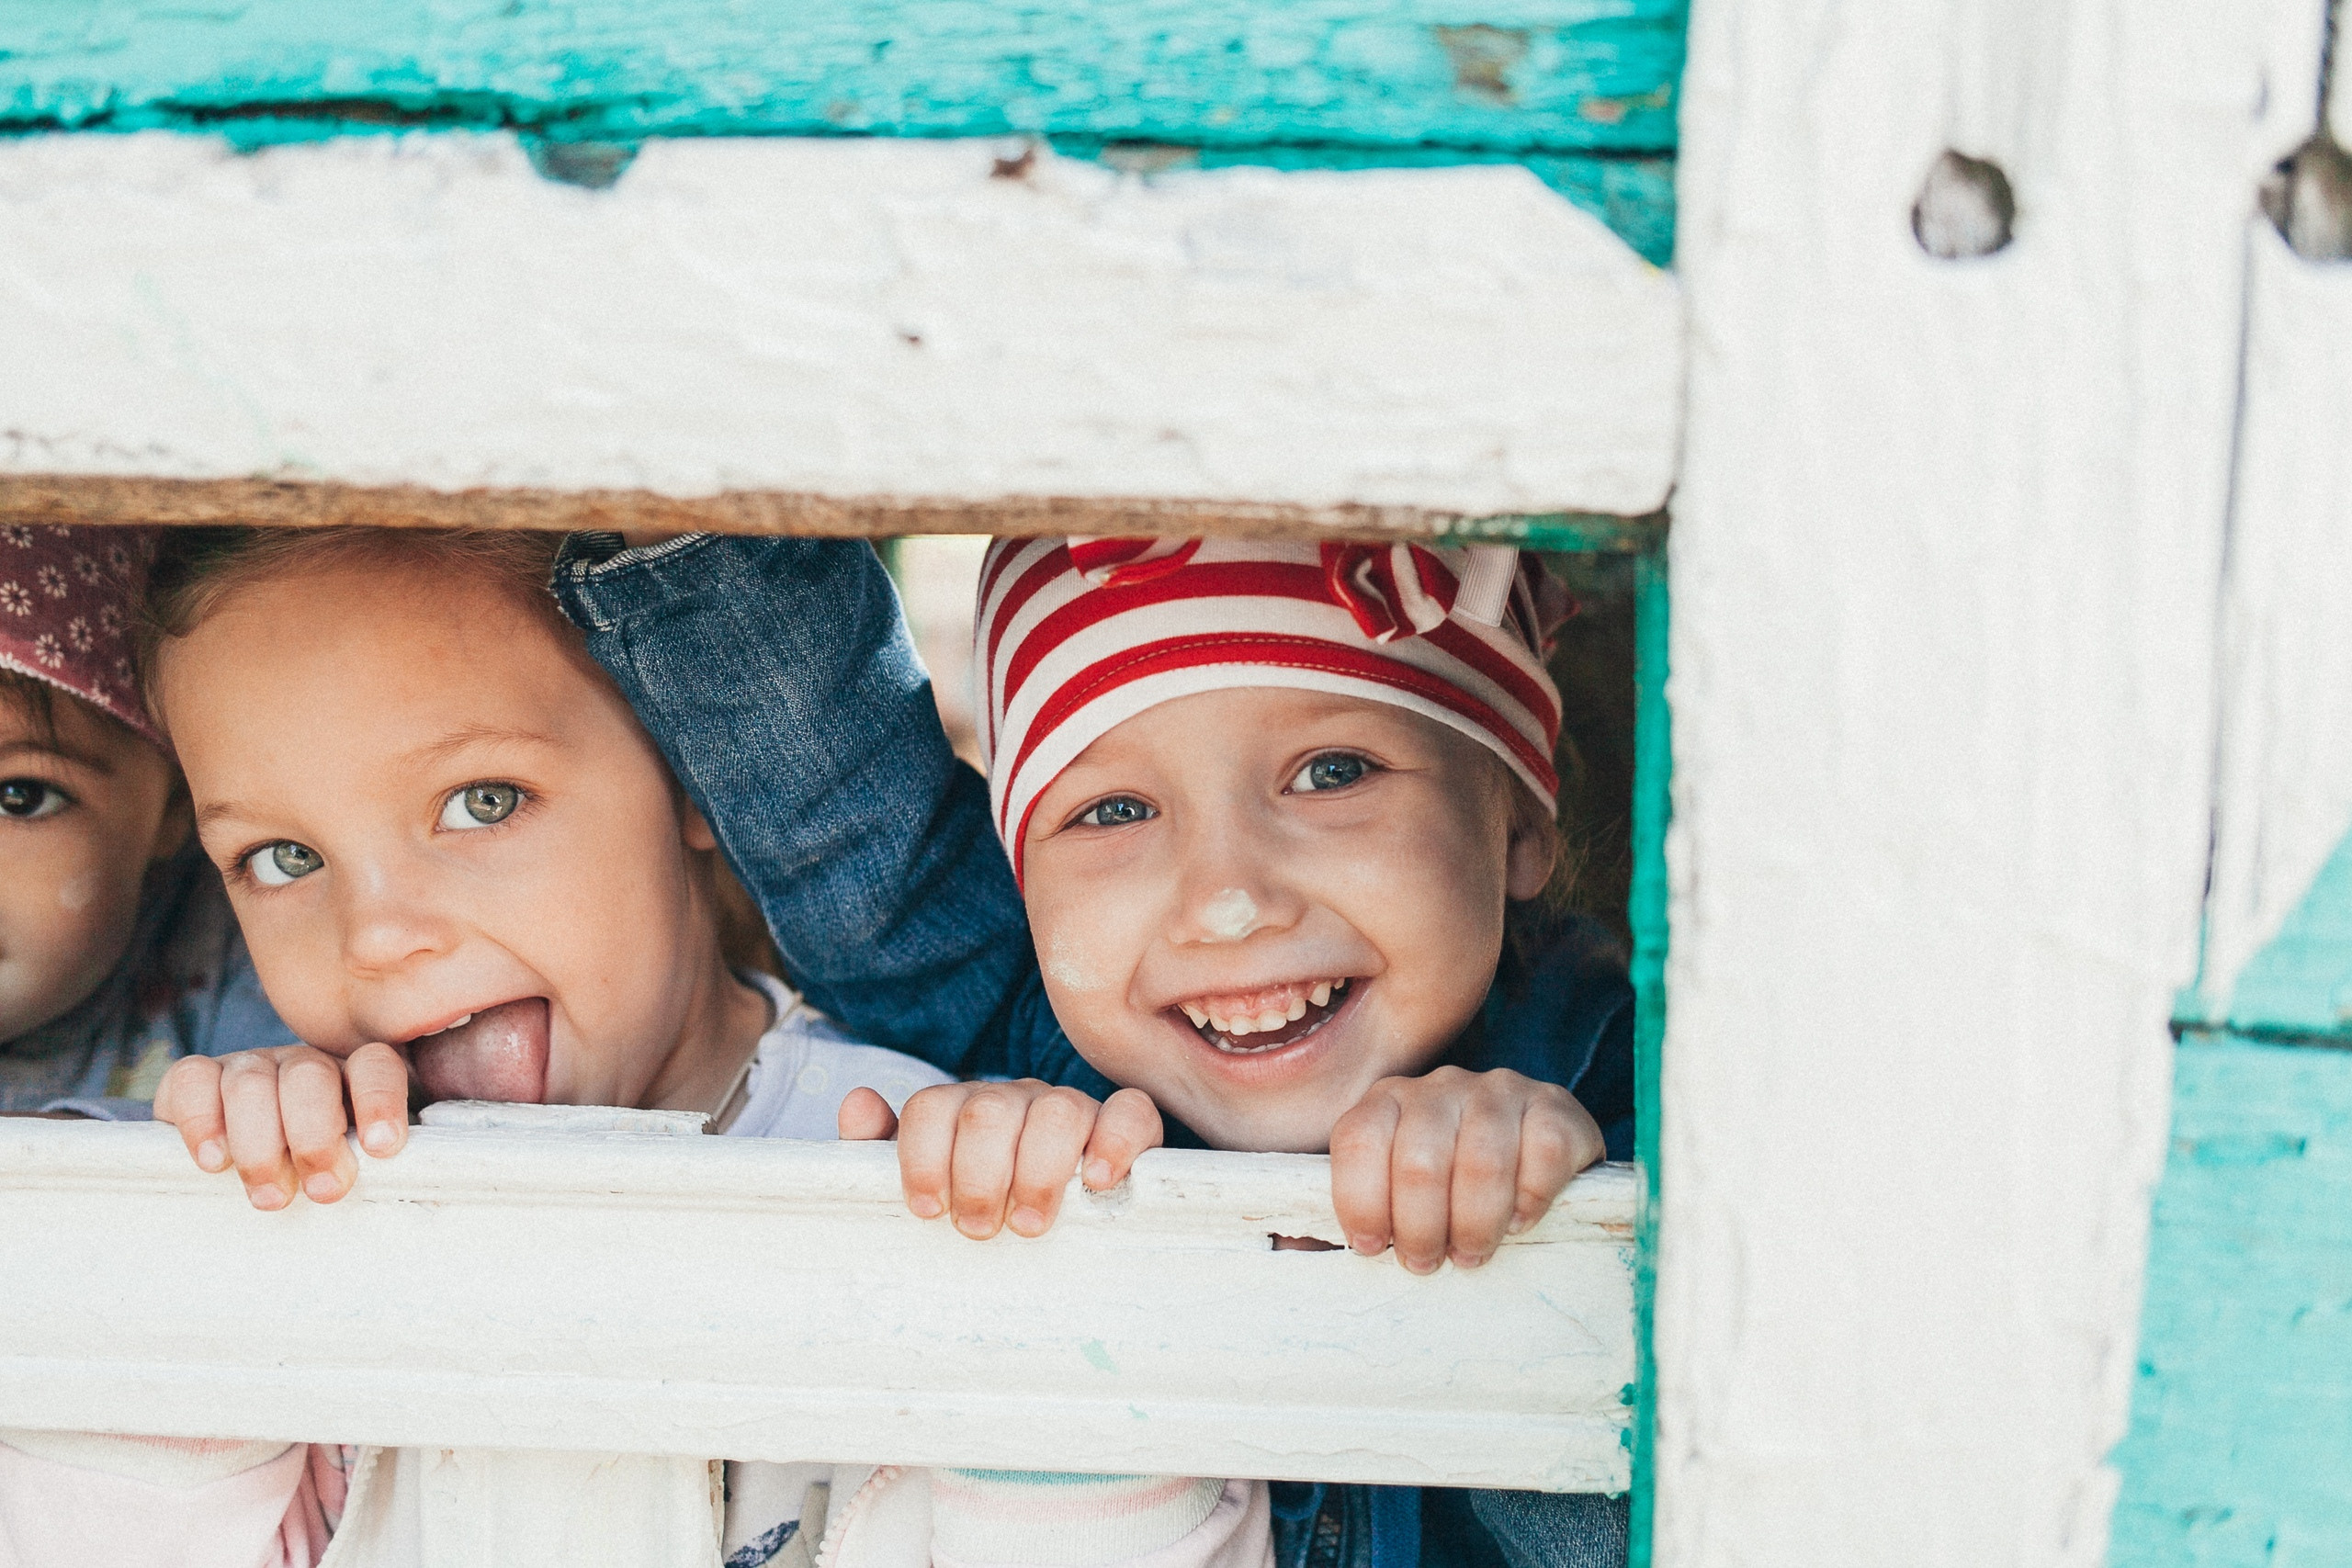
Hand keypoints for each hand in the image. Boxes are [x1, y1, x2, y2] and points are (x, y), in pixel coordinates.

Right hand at [154, 1043, 412, 1210]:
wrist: (241, 1175)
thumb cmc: (313, 1179)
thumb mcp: (352, 1170)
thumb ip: (369, 1162)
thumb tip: (384, 1173)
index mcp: (352, 1078)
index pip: (375, 1066)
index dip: (380, 1101)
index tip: (382, 1148)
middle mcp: (303, 1065)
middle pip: (309, 1076)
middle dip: (316, 1139)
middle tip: (324, 1191)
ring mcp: (249, 1066)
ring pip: (250, 1082)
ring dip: (260, 1145)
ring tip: (271, 1195)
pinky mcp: (197, 1078)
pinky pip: (191, 1078)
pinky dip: (200, 1120)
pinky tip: (214, 1162)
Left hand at [838, 1080, 1162, 1238]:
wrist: (1064, 1228)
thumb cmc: (982, 1209)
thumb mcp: (929, 1189)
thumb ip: (880, 1152)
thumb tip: (858, 1103)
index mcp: (961, 1110)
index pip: (931, 1108)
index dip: (923, 1159)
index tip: (929, 1211)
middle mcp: (1015, 1100)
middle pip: (988, 1112)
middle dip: (978, 1177)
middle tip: (980, 1228)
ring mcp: (1072, 1108)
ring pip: (1057, 1111)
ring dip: (1039, 1172)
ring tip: (1030, 1225)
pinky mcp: (1128, 1125)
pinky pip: (1129, 1112)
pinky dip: (1115, 1142)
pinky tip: (1099, 1182)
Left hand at [1329, 1066, 1603, 1273]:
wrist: (1539, 1163)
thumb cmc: (1449, 1197)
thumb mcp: (1394, 1200)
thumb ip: (1350, 1221)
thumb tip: (1290, 1255)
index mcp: (1386, 1101)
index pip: (1357, 1139)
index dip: (1361, 1203)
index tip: (1371, 1248)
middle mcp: (1440, 1085)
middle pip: (1419, 1161)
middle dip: (1420, 1229)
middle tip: (1428, 1262)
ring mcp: (1500, 1090)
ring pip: (1482, 1161)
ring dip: (1475, 1225)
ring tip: (1471, 1252)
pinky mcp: (1555, 1106)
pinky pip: (1543, 1153)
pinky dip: (1530, 1201)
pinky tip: (1521, 1221)